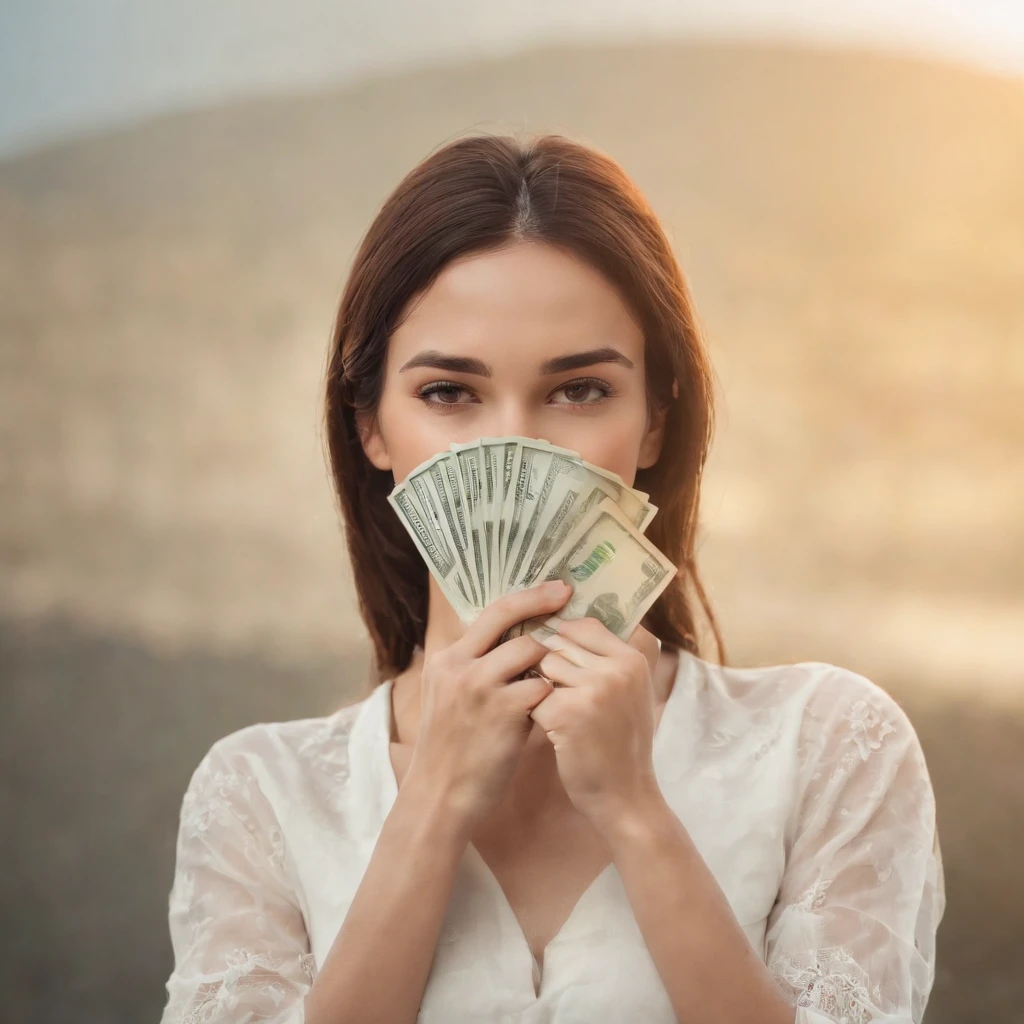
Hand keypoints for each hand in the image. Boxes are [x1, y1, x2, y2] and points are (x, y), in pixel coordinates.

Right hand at [402, 580, 570, 832]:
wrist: (440, 795)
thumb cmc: (454, 750)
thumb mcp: (450, 699)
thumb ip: (476, 669)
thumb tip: (517, 643)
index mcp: (447, 659)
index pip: (490, 613)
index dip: (525, 597)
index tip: (553, 589)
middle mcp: (459, 665)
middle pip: (506, 615)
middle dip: (541, 601)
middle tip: (568, 593)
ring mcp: (479, 687)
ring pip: (530, 650)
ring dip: (551, 658)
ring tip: (563, 670)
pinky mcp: (501, 711)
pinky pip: (541, 687)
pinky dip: (554, 692)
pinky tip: (560, 702)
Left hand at [528, 618, 662, 829]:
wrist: (625, 796)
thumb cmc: (622, 742)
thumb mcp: (630, 692)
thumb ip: (606, 658)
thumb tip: (564, 623)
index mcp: (632, 659)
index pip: (583, 625)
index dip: (563, 638)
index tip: (556, 656)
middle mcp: (616, 670)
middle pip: (559, 644)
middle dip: (550, 666)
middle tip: (557, 692)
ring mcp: (592, 690)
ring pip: (542, 667)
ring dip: (540, 687)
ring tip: (556, 711)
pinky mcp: (567, 714)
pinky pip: (534, 696)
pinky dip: (534, 712)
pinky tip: (550, 730)